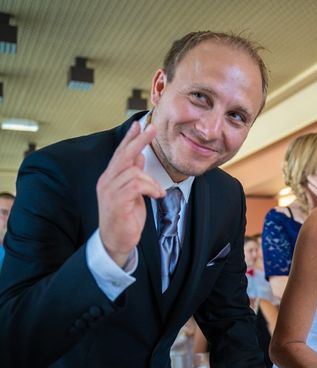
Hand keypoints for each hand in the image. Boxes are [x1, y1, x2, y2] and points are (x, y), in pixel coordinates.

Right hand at [96, 122, 164, 266]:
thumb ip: (134, 174)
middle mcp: (107, 181)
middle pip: (124, 155)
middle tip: (152, 128)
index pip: (120, 153)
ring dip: (151, 180)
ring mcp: (110, 191)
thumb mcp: (133, 193)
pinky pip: (136, 185)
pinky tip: (156, 196)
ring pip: (133, 171)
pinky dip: (150, 188)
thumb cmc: (125, 218)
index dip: (130, 138)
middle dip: (138, 140)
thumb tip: (139, 156)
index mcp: (110, 178)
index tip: (139, 124)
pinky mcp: (117, 201)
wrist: (116, 241)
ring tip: (157, 192)